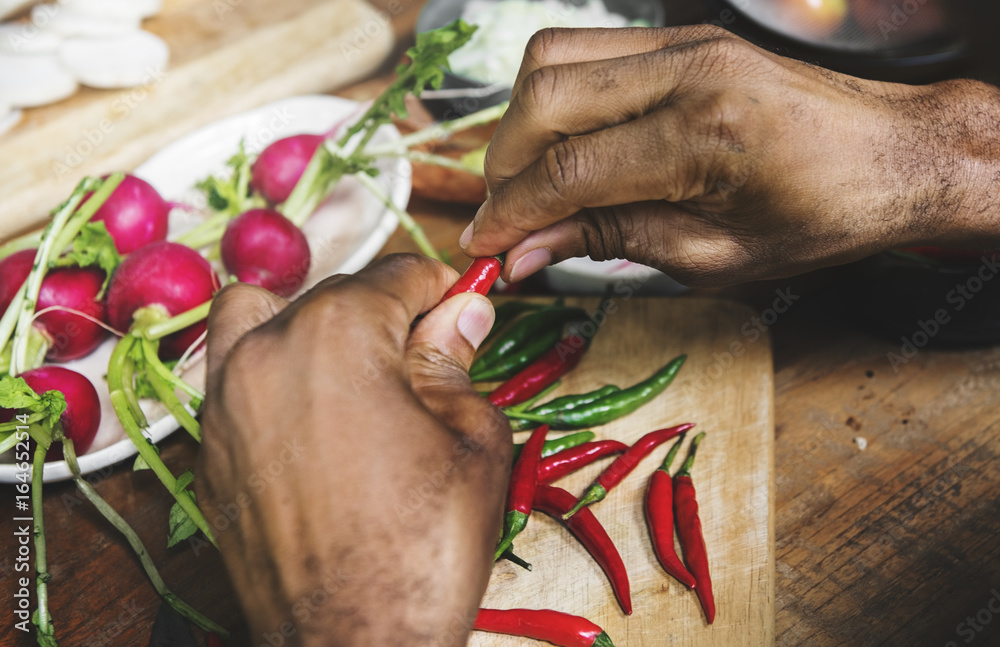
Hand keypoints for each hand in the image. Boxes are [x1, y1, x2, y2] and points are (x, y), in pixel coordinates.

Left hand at [194, 254, 510, 645]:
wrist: (355, 643)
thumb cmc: (423, 548)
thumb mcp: (472, 438)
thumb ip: (455, 359)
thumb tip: (461, 313)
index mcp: (338, 333)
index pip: (398, 275)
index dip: (441, 288)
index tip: (461, 304)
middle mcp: (267, 349)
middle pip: (336, 291)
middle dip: (388, 312)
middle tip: (428, 356)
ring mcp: (226, 399)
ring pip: (261, 314)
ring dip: (310, 321)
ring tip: (355, 369)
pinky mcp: (208, 448)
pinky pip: (235, 374)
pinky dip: (273, 369)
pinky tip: (317, 417)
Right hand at [461, 26, 999, 285]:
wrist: (890, 154)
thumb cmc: (817, 218)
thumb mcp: (713, 258)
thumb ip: (611, 242)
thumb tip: (528, 249)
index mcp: (704, 138)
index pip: (568, 172)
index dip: (511, 215)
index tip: (484, 248)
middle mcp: (688, 72)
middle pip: (544, 99)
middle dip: (503, 166)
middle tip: (503, 218)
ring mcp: (683, 43)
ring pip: (551, 58)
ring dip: (520, 123)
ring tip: (527, 181)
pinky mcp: (681, 36)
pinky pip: (585, 49)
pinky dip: (553, 96)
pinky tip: (562, 143)